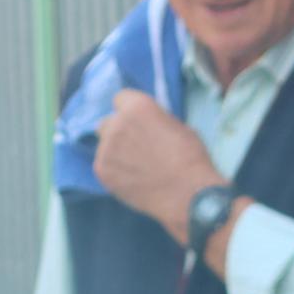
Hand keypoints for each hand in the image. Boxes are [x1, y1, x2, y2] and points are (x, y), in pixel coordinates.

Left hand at [95, 86, 222, 234]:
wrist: (189, 195)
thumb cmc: (192, 159)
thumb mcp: (178, 126)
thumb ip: (154, 120)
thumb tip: (146, 123)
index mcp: (138, 106)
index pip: (120, 98)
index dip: (130, 111)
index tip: (138, 123)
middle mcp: (117, 123)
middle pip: (108, 122)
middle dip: (118, 131)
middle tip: (136, 148)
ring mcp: (106, 148)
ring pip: (104, 145)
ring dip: (116, 152)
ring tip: (137, 169)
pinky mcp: (102, 171)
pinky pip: (103, 165)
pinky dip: (114, 171)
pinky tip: (132, 180)